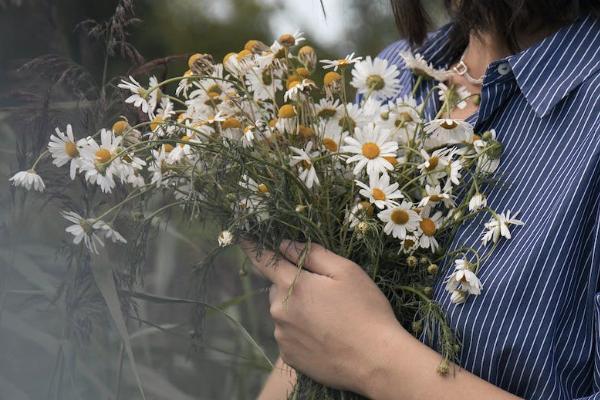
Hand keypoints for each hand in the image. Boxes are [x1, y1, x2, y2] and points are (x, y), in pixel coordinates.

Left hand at [241, 240, 405, 395]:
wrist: (377, 362)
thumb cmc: (366, 311)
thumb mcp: (346, 271)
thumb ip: (313, 254)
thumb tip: (286, 244)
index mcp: (292, 285)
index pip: (264, 259)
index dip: (253, 246)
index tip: (241, 235)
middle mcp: (279, 310)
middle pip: (278, 287)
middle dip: (294, 283)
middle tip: (325, 292)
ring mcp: (282, 336)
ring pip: (283, 311)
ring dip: (297, 308)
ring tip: (330, 317)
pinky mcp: (289, 356)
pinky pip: (289, 334)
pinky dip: (300, 331)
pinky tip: (325, 335)